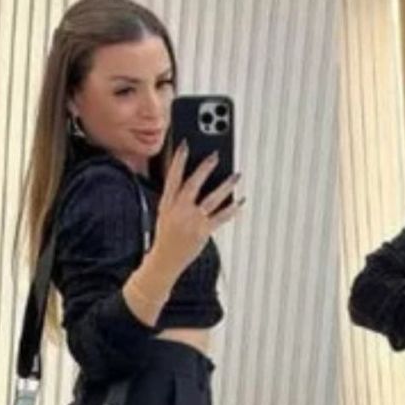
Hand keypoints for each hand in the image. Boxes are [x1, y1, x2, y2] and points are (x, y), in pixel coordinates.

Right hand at [153, 141, 244, 273]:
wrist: (165, 260)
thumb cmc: (166, 235)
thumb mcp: (164, 213)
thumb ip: (176, 197)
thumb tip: (193, 181)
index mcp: (167, 203)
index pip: (172, 177)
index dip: (178, 160)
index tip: (185, 145)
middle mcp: (180, 210)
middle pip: (193, 184)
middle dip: (205, 168)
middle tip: (215, 154)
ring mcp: (193, 221)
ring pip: (212, 199)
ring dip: (226, 186)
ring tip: (236, 175)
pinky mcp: (203, 232)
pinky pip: (221, 217)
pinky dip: (232, 209)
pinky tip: (240, 201)